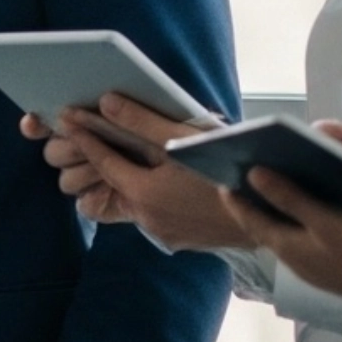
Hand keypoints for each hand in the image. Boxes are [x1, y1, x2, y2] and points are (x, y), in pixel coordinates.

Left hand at [24, 92, 244, 250]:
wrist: (274, 217)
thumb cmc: (231, 171)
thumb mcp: (186, 140)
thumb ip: (142, 121)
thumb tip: (105, 102)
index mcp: (143, 193)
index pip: (101, 159)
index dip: (83, 135)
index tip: (67, 117)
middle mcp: (146, 219)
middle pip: (109, 185)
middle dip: (100, 161)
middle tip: (99, 137)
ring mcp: (163, 232)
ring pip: (130, 202)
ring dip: (128, 180)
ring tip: (139, 157)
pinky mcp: (180, 239)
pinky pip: (152, 214)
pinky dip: (150, 195)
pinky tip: (167, 180)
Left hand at [221, 169, 341, 316]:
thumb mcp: (327, 221)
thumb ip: (289, 198)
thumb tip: (253, 174)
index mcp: (287, 248)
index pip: (249, 219)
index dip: (235, 196)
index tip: (223, 173)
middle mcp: (295, 260)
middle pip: (266, 225)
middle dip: (255, 200)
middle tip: (248, 172)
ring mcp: (315, 267)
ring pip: (287, 233)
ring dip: (279, 209)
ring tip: (278, 182)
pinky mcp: (334, 268)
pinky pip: (307, 239)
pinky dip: (301, 220)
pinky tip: (313, 207)